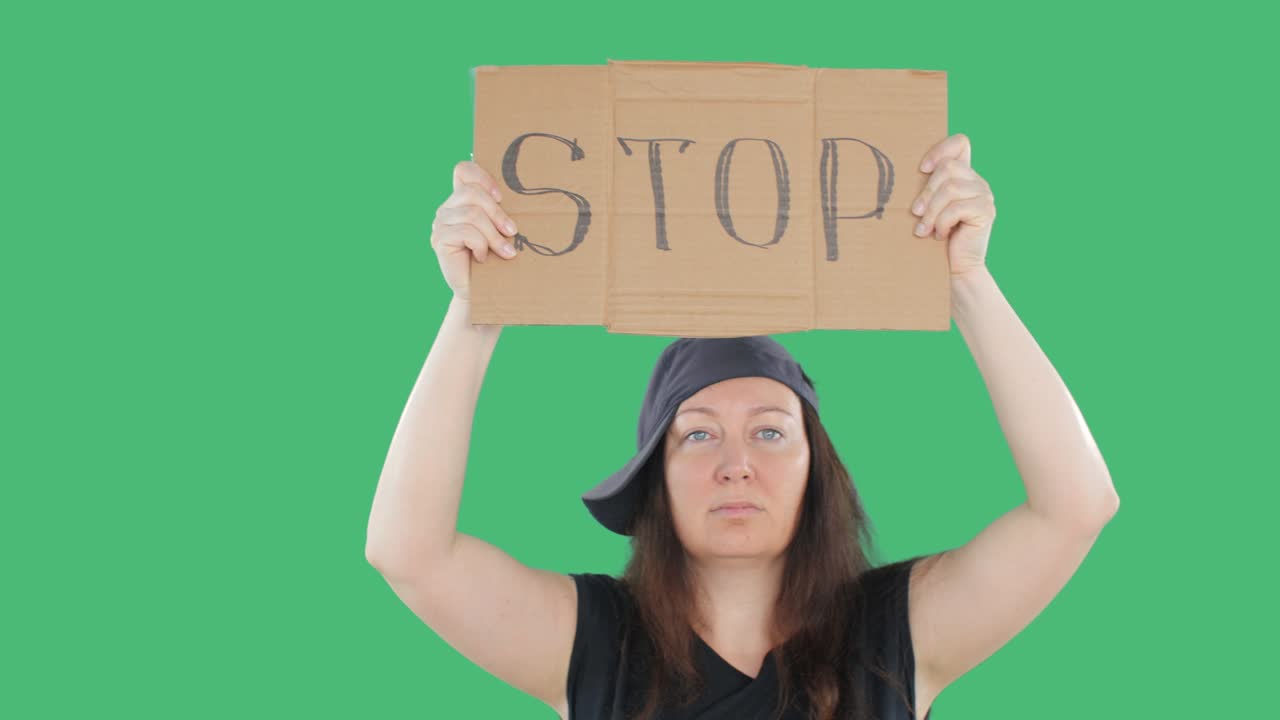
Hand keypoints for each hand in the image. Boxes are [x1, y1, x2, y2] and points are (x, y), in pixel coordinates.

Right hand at [431, 160, 520, 302]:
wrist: (483, 291)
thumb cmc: (496, 259)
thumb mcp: (501, 230)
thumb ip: (501, 211)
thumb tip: (523, 196)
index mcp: (461, 201)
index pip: (463, 170)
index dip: (482, 177)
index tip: (501, 197)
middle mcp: (447, 208)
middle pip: (472, 192)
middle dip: (497, 213)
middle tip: (512, 231)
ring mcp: (440, 223)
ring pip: (472, 214)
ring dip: (493, 235)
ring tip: (504, 252)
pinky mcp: (439, 239)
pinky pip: (466, 232)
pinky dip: (481, 246)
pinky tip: (482, 258)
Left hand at [910, 133, 995, 277]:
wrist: (955, 267)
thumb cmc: (935, 237)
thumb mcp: (928, 208)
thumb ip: (926, 188)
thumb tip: (896, 172)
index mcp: (964, 175)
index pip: (961, 143)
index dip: (940, 150)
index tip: (921, 169)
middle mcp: (978, 181)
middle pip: (948, 168)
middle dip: (926, 192)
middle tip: (915, 213)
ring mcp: (985, 195)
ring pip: (950, 189)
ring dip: (931, 212)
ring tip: (923, 230)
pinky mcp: (986, 211)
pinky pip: (956, 208)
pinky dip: (942, 223)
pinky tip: (939, 235)